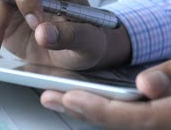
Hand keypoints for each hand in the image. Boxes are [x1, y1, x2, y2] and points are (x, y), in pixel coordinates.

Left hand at [41, 60, 170, 128]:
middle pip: (122, 123)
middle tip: (49, 97)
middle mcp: (164, 120)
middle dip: (83, 111)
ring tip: (57, 96)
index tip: (70, 97)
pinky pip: (127, 115)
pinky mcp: (154, 113)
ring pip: (122, 121)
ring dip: (87, 109)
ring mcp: (160, 118)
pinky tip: (82, 97)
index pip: (138, 118)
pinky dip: (103, 106)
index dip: (101, 110)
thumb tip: (147, 86)